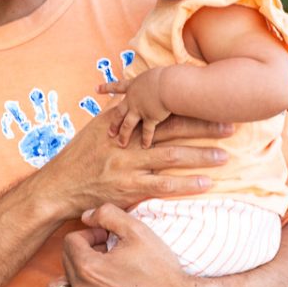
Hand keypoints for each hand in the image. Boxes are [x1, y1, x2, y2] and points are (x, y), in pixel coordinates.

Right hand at [41, 107, 231, 219]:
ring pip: (171, 156)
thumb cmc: (78, 159)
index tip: (211, 103)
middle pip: (171, 129)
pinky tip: (205, 183)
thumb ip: (119, 116)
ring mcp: (128, 164)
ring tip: (225, 155)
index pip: (161, 111)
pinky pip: (163, 185)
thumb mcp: (96, 130)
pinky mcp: (128, 187)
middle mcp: (127, 140)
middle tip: (230, 125)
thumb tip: (135, 99)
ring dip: (201, 155)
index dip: (187, 107)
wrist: (58, 187)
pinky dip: (186, 183)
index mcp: (122, 123)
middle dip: (203, 127)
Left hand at [47, 202, 216, 286]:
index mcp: (89, 267)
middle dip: (82, 253)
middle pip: (65, 262)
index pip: (71, 241)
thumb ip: (108, 214)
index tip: (108, 239)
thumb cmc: (161, 268)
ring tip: (92, 275)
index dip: (90, 235)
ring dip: (69, 278)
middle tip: (107, 254)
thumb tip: (86, 215)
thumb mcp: (138, 231)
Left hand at [99, 68, 169, 147]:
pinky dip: (146, 139)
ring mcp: (139, 110)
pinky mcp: (149, 118)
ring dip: (124, 135)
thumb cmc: (166, 76)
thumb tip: (161, 78)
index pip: (117, 86)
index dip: (106, 87)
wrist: (168, 84)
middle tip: (109, 133)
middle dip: (114, 123)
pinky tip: (145, 146)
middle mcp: (133, 99)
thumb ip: (154, 79)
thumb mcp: (156, 74)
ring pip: (127, 125)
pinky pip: (146, 131)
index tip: (95, 89)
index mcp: (134, 85)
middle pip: (119, 113)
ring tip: (121, 143)